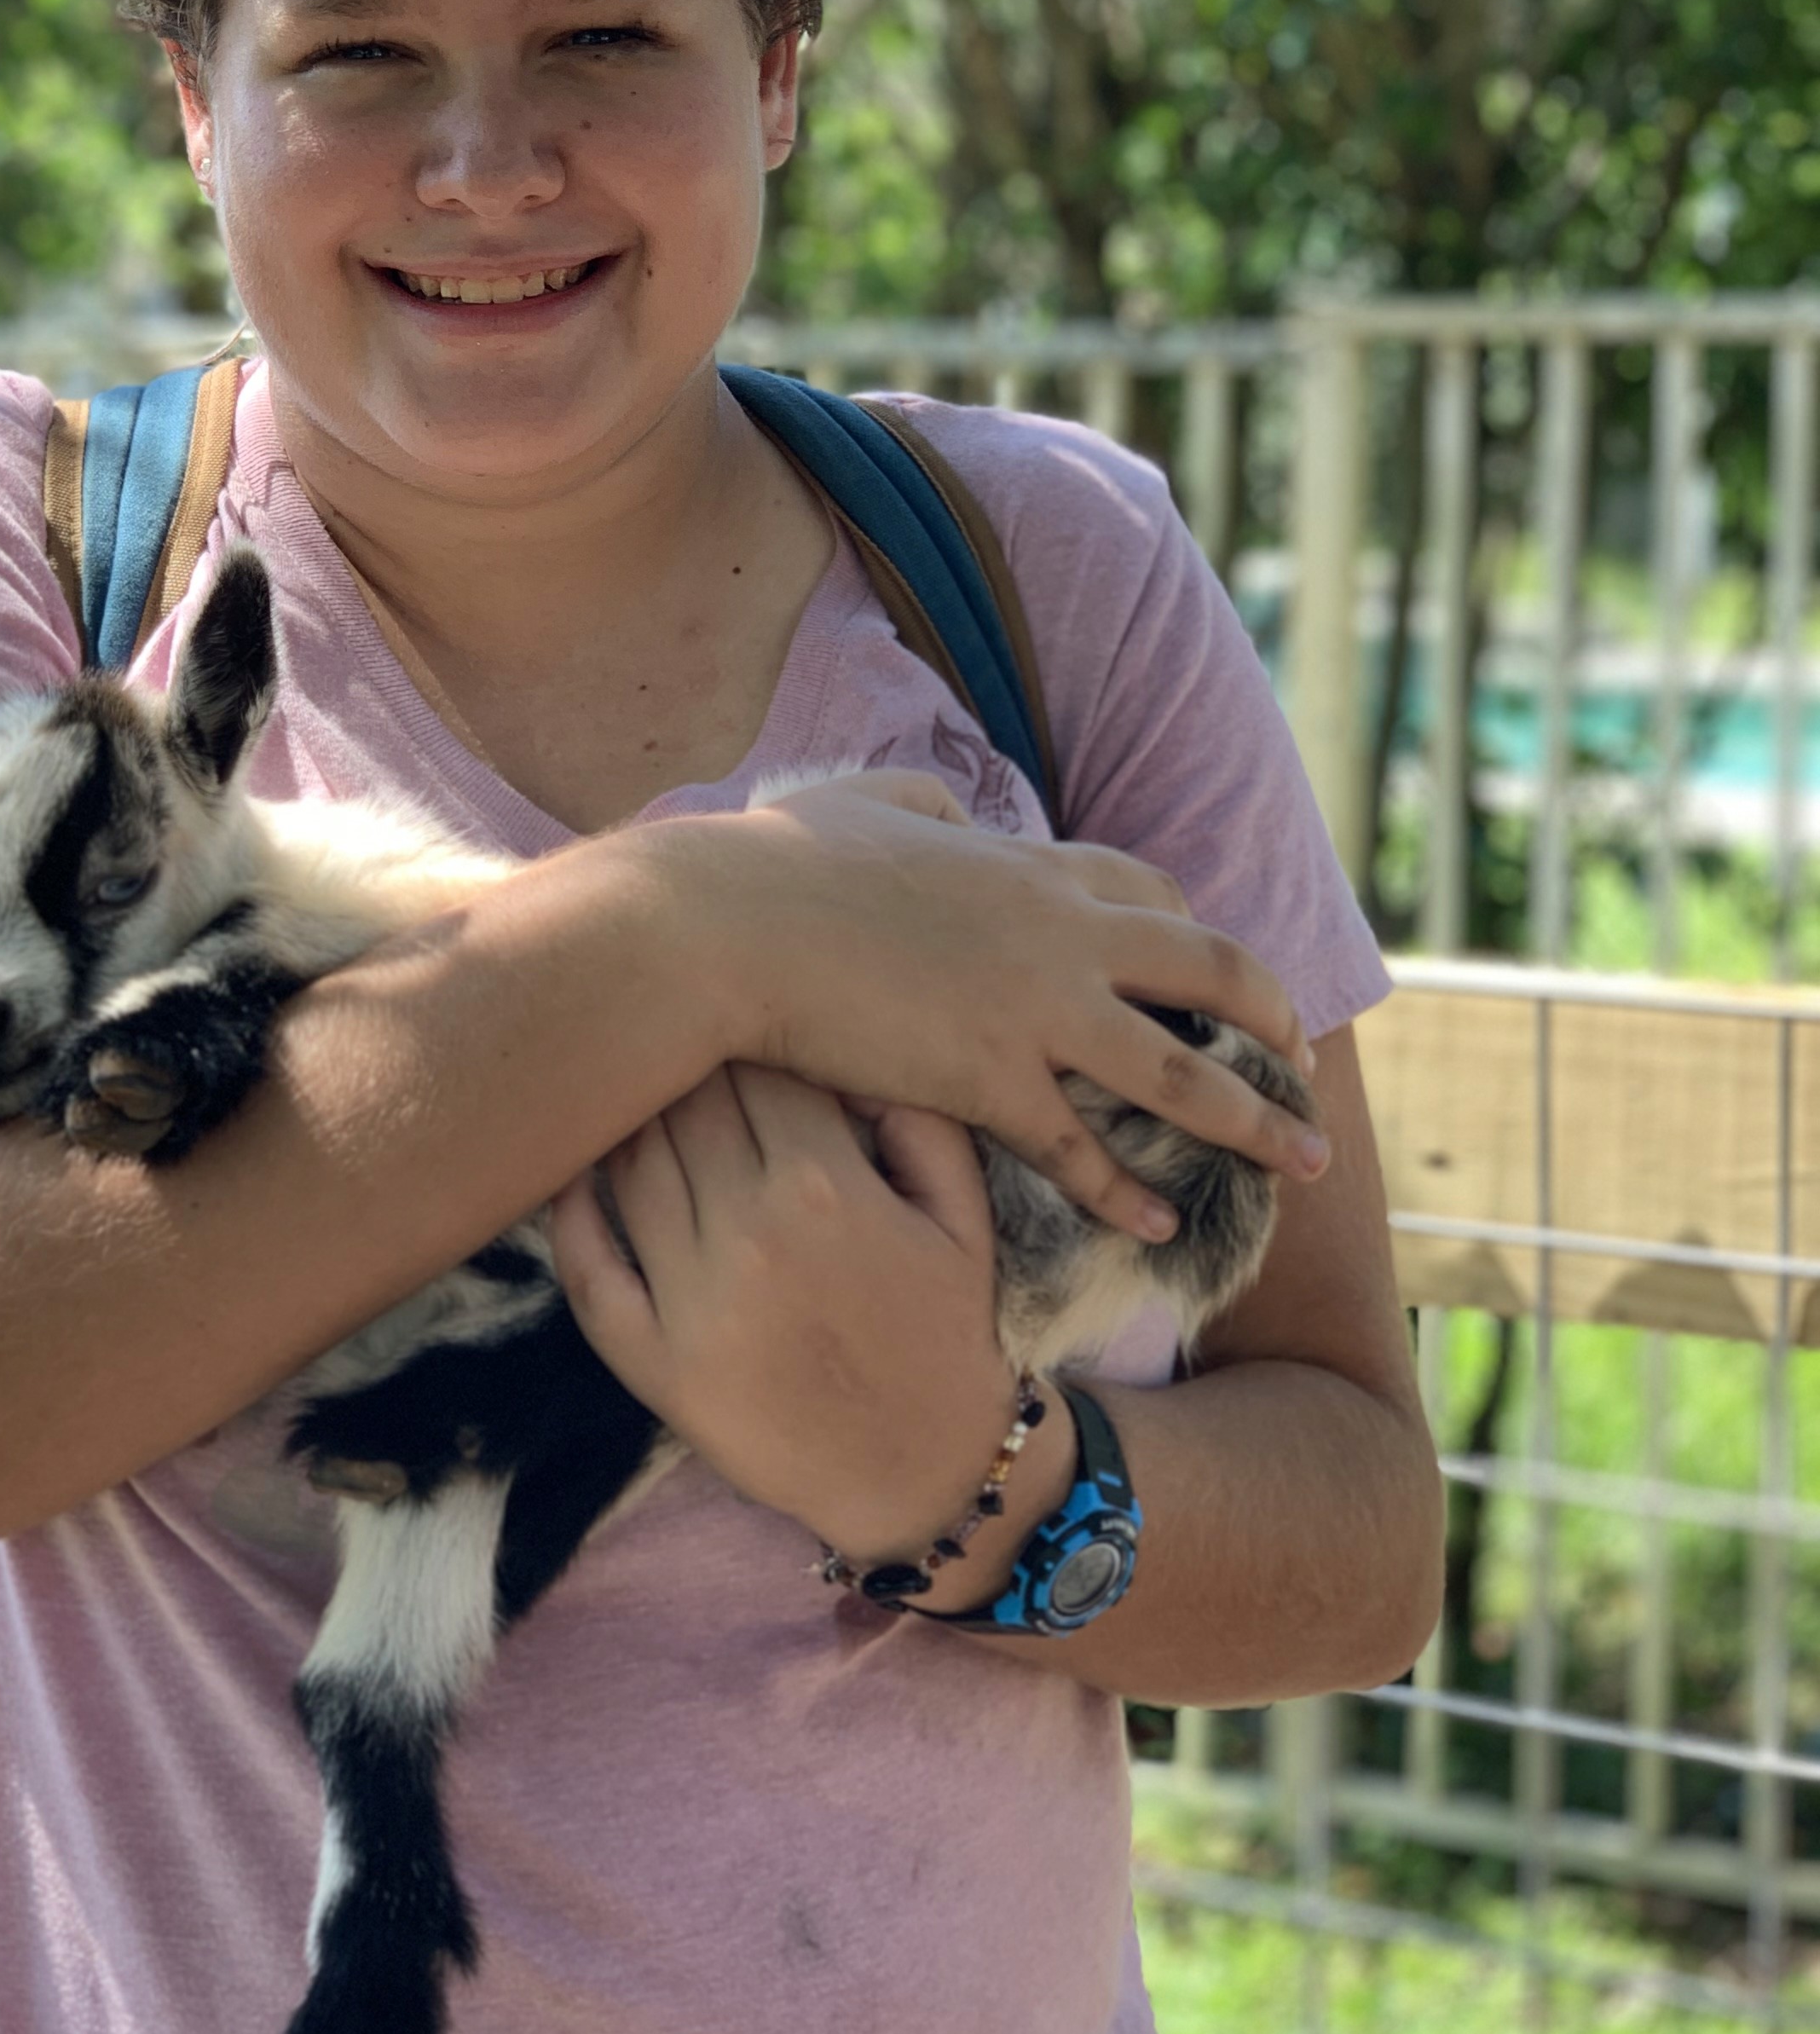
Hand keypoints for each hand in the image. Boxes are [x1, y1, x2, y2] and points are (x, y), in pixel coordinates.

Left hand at [549, 1062, 1030, 1564]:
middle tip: (679, 1032)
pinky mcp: (650, 1360)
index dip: (748, 1026)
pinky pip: (583, 1265)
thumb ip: (916, 1115)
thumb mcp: (963, 1213)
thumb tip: (847, 1044)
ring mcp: (689, 1299)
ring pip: (629, 1163)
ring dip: (627, 1115)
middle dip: (686, 1059)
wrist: (923, 1476)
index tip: (743, 1013)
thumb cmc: (946, 1335)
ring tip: (629, 1082)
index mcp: (825, 1186)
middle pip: (684, 1102)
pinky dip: (568, 1208)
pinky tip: (573, 1167)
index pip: (756, 1064)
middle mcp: (747, 1233)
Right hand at [647, 774, 1325, 1245]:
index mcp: (1029, 867)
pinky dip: (1128, 1194)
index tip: (1225, 969)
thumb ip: (925, 807)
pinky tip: (1161, 1228)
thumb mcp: (868, 804)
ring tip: (1305, 1164)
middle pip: (1211, 971)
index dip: (1198, 929)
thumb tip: (949, 813)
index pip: (1150, 890)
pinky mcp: (991, 1082)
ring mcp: (1036, 1012)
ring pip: (1183, 1074)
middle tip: (1304, 1061)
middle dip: (1272, 1021)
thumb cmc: (775, 864)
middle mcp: (1061, 935)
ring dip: (1255, 1121)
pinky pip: (1082, 1152)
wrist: (727, 928)